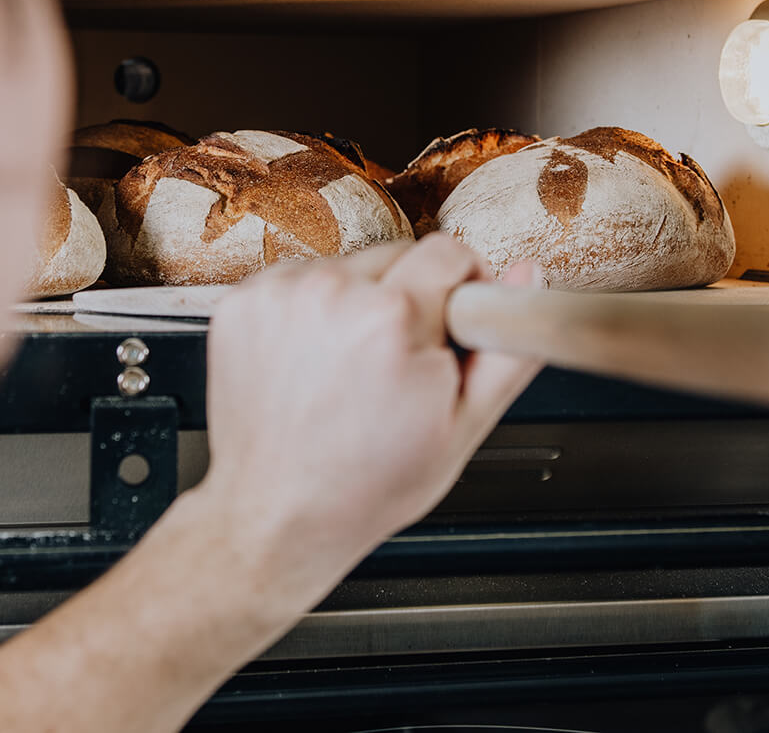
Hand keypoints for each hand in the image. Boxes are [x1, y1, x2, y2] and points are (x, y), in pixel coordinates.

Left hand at [191, 236, 543, 585]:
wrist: (277, 515)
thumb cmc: (365, 485)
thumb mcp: (462, 427)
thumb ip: (505, 344)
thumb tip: (527, 277)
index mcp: (392, 317)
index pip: (450, 252)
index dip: (462, 289)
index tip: (452, 321)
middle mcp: (330, 294)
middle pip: (397, 257)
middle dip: (407, 301)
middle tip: (395, 366)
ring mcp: (279, 296)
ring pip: (345, 269)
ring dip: (355, 305)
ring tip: (347, 371)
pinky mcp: (241, 303)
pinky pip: (296, 283)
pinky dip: (308, 314)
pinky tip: (311, 365)